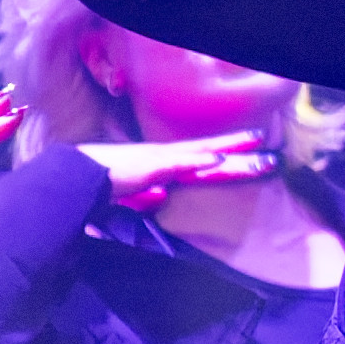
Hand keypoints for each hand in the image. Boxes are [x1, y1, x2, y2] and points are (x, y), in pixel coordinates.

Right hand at [81, 134, 280, 213]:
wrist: (72, 177)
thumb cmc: (95, 186)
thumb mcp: (125, 195)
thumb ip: (143, 197)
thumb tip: (160, 198)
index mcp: (161, 166)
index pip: (201, 162)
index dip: (226, 161)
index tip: (252, 158)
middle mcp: (165, 158)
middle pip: (211, 155)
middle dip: (241, 154)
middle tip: (272, 155)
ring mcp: (160, 159)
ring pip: (203, 154)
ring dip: (230, 151)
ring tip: (259, 146)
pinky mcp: (150, 165)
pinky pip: (179, 162)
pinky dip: (198, 161)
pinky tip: (218, 160)